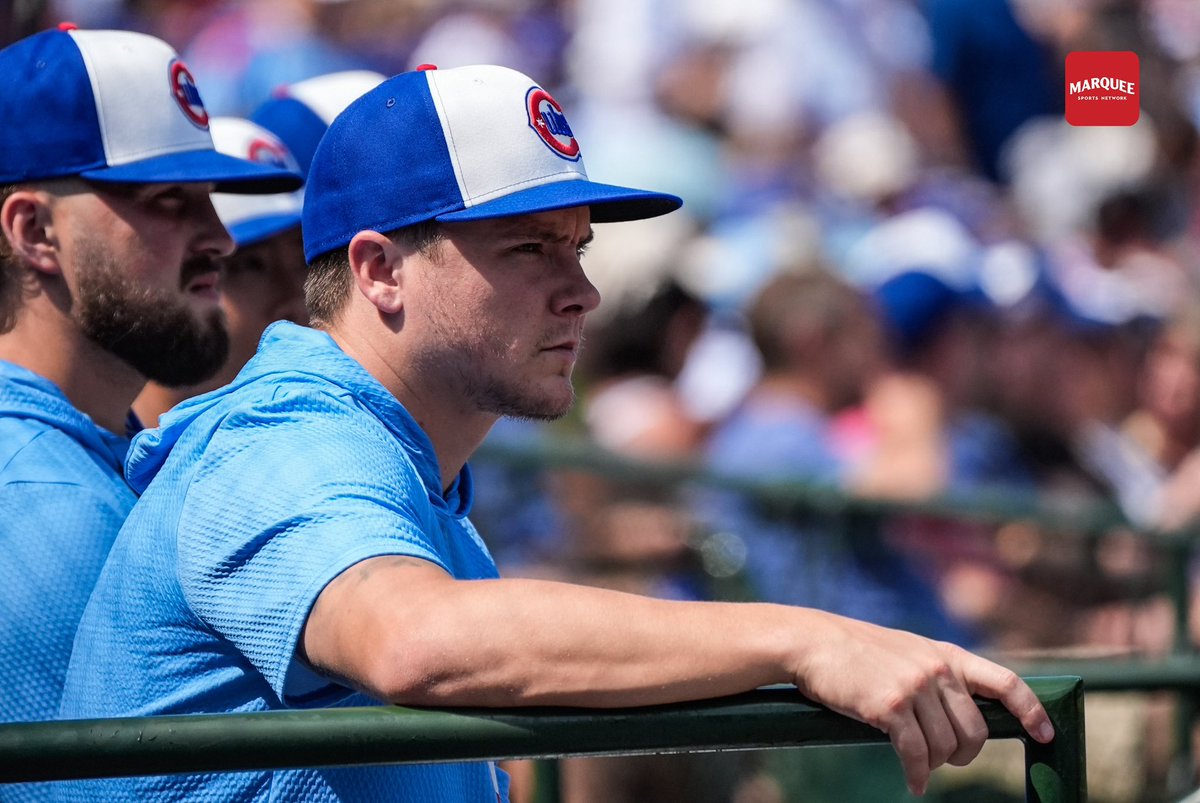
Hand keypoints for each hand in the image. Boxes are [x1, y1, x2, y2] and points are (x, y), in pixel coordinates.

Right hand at [791, 613, 1053, 795]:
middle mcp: (937, 669)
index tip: (1045, 735)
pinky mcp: (889, 706)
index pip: (1005, 682)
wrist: (812, 643)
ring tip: (918, 762)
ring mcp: (914, 687)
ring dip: (934, 765)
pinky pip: (916, 755)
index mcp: (947, 655)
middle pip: (975, 731)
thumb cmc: (857, 652)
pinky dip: (916, 775)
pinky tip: (912, 782)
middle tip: (946, 760)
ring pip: (945, 747)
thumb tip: (963, 715)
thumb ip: (938, 674)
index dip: (1031, 710)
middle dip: (964, 755)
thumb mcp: (908, 651)